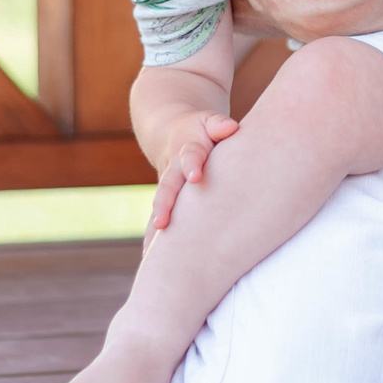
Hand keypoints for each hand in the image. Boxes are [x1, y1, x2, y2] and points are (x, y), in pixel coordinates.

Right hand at [146, 111, 240, 241]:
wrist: (171, 134)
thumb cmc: (201, 131)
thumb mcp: (208, 121)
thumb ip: (218, 125)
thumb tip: (231, 128)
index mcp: (187, 150)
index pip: (190, 156)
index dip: (192, 165)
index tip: (196, 177)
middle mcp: (173, 171)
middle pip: (167, 188)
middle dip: (164, 205)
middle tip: (162, 223)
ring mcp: (167, 189)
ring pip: (159, 209)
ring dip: (155, 228)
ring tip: (153, 253)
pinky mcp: (166, 204)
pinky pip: (157, 222)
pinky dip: (154, 240)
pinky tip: (151, 261)